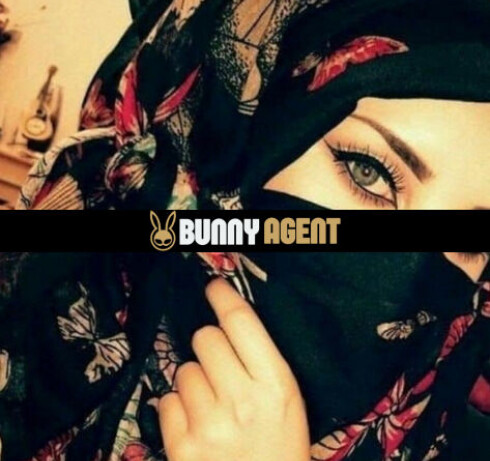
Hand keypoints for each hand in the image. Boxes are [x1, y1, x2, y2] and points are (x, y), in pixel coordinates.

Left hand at [159, 278, 309, 460]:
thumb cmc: (280, 444)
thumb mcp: (286, 399)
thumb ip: (259, 359)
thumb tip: (224, 324)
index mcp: (276, 383)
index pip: (241, 323)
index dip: (223, 297)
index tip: (213, 287)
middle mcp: (242, 399)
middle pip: (204, 338)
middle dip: (209, 346)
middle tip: (221, 370)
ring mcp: (209, 424)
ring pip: (184, 370)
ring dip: (195, 382)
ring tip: (213, 408)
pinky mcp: (182, 446)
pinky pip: (167, 400)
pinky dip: (178, 408)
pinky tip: (197, 426)